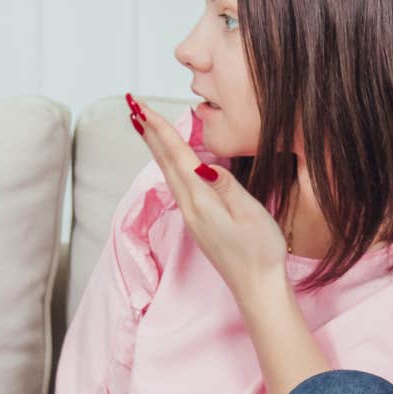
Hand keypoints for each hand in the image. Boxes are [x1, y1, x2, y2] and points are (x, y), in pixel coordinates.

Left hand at [126, 94, 286, 304]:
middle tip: (132, 104)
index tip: (141, 107)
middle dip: (148, 131)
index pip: (176, 156)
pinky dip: (168, 163)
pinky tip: (170, 159)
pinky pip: (177, 184)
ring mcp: (191, 216)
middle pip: (165, 161)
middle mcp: (190, 208)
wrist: (257, 289)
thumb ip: (226, 187)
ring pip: (168, 172)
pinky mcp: (198, 222)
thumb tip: (202, 165)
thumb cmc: (260, 252)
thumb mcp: (250, 214)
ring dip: (155, 146)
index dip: (160, 129)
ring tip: (143, 125)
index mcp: (202, 201)